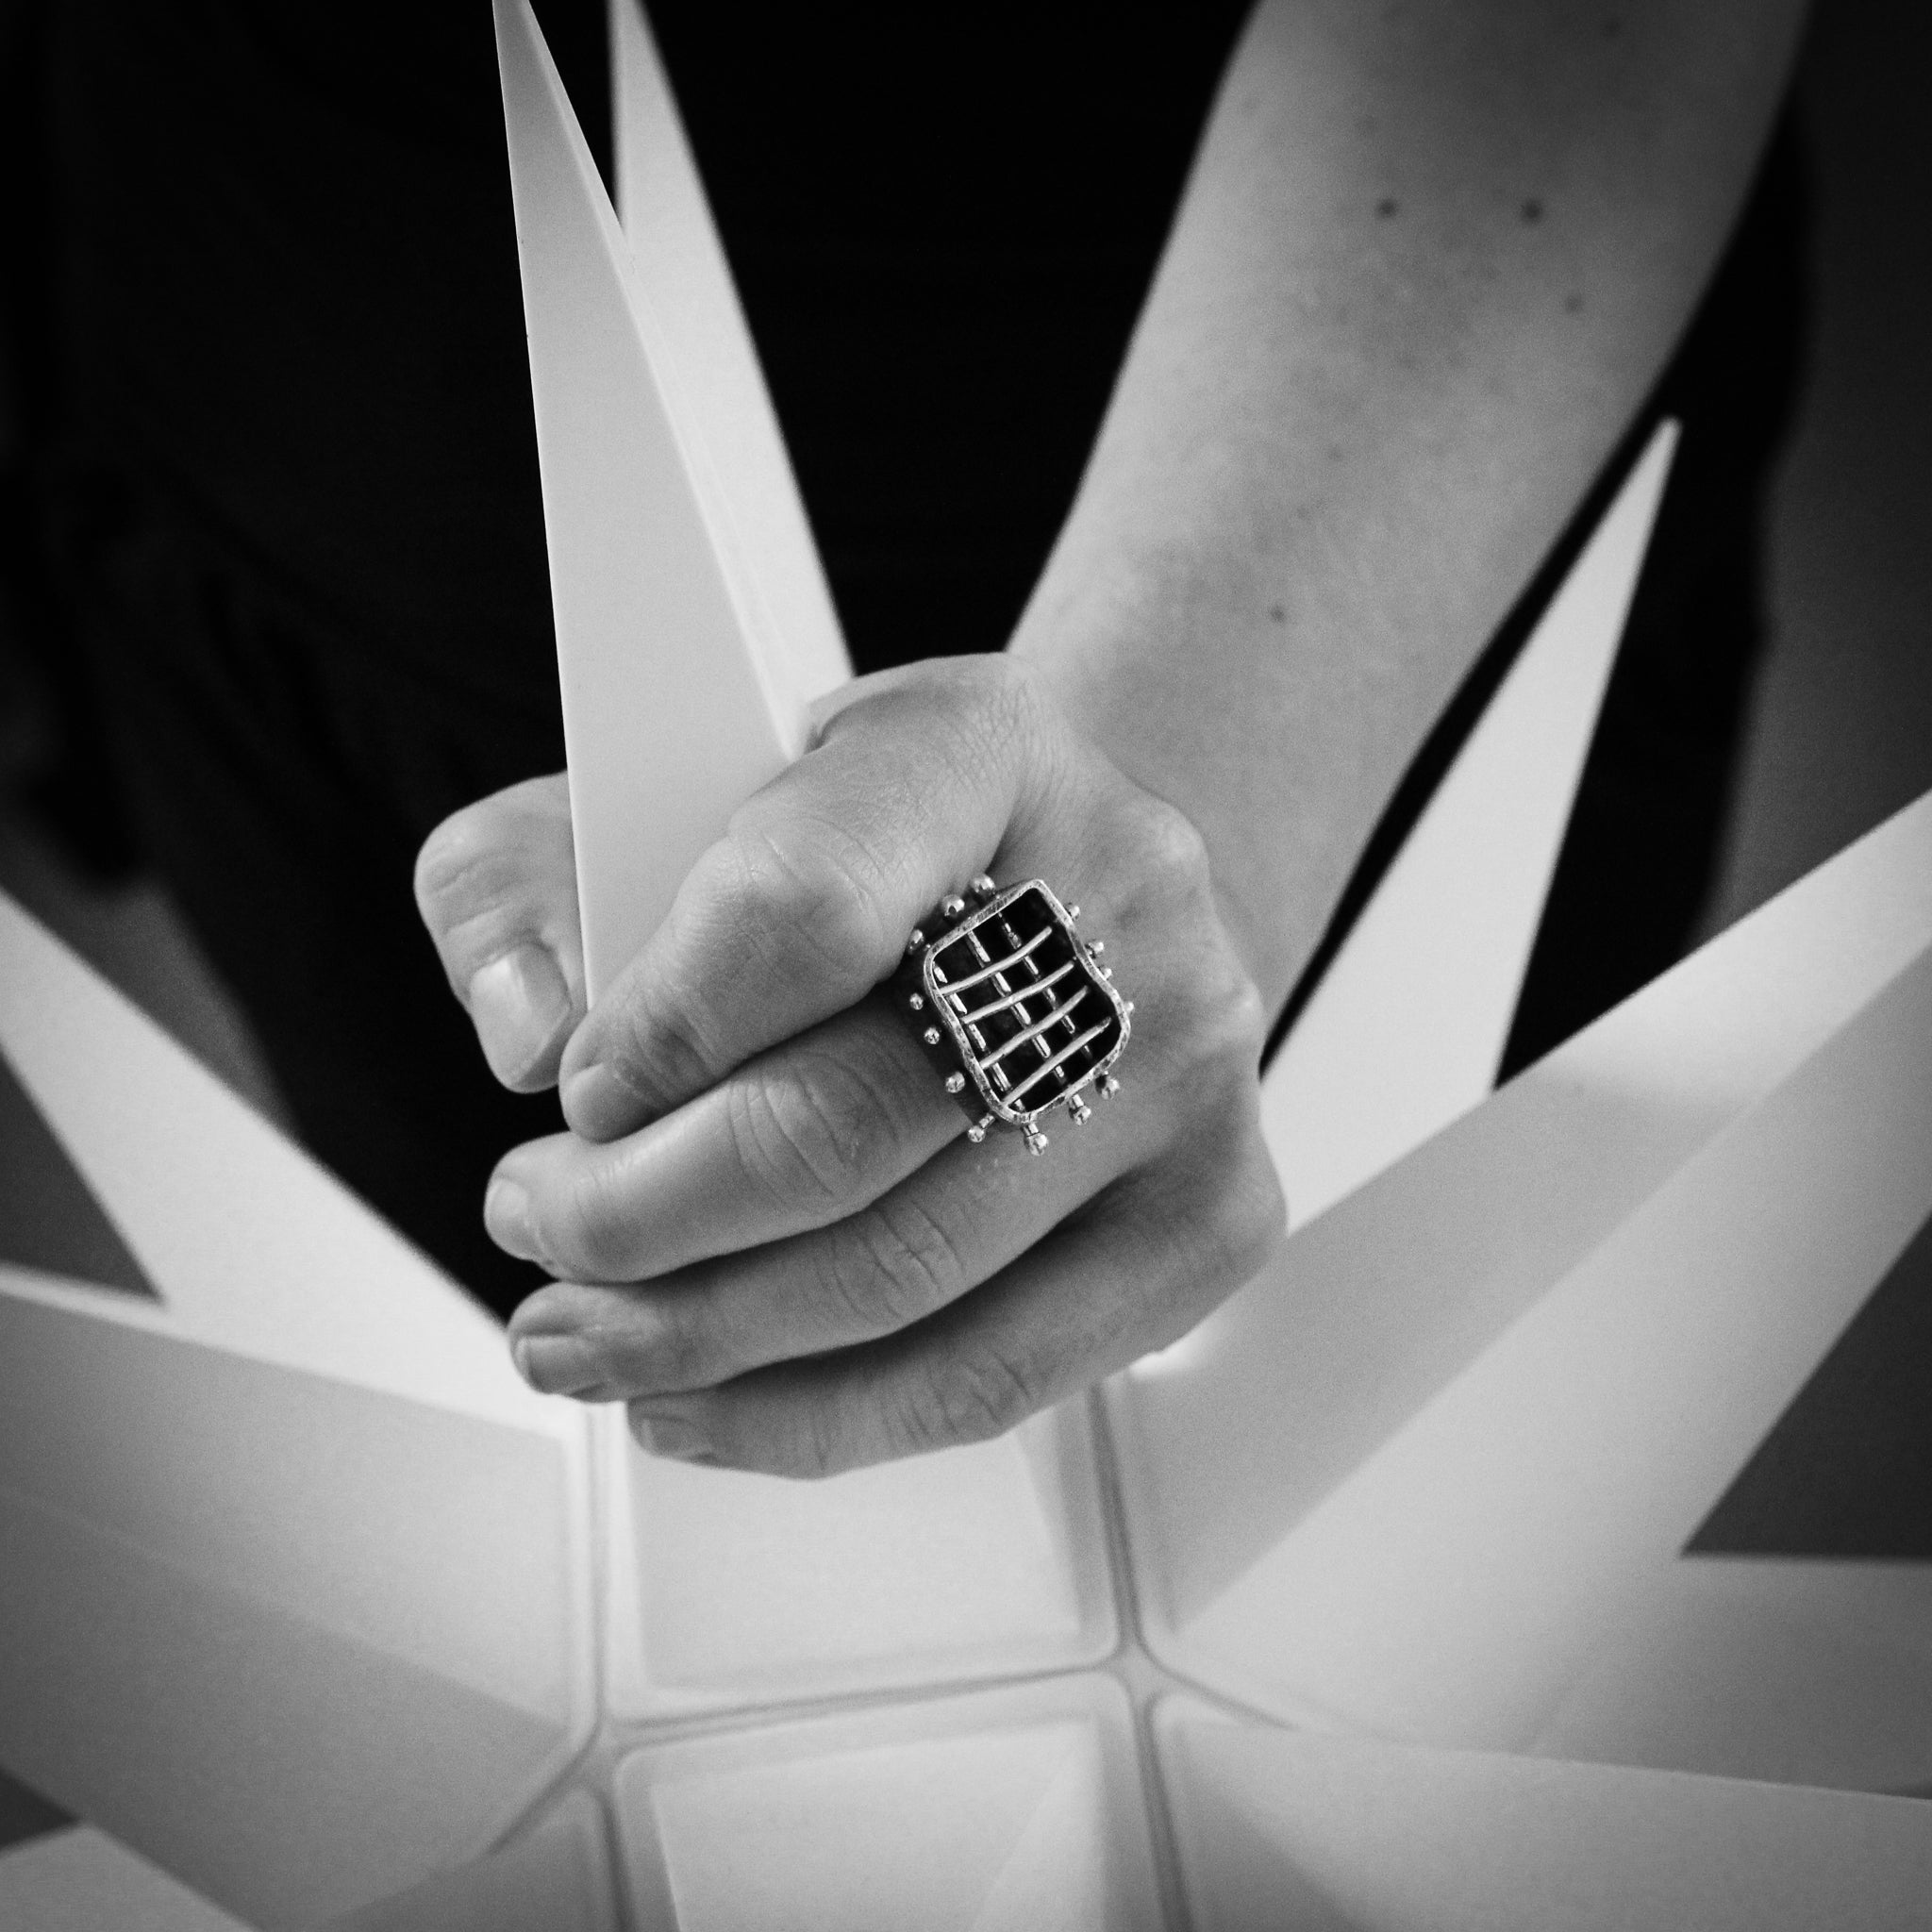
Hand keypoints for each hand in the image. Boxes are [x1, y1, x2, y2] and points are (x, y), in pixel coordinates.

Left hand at [416, 656, 1282, 1475]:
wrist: (1079, 886)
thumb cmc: (875, 847)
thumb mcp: (677, 785)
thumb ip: (532, 877)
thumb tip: (522, 1029)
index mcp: (976, 749)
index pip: (801, 909)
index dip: (656, 1036)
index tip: (573, 1094)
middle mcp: (1121, 898)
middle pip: (847, 1125)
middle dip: (637, 1220)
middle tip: (542, 1229)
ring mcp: (1185, 1066)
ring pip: (909, 1274)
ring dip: (696, 1339)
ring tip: (583, 1333)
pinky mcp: (1212, 1211)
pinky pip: (997, 1374)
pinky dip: (817, 1421)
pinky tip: (708, 1399)